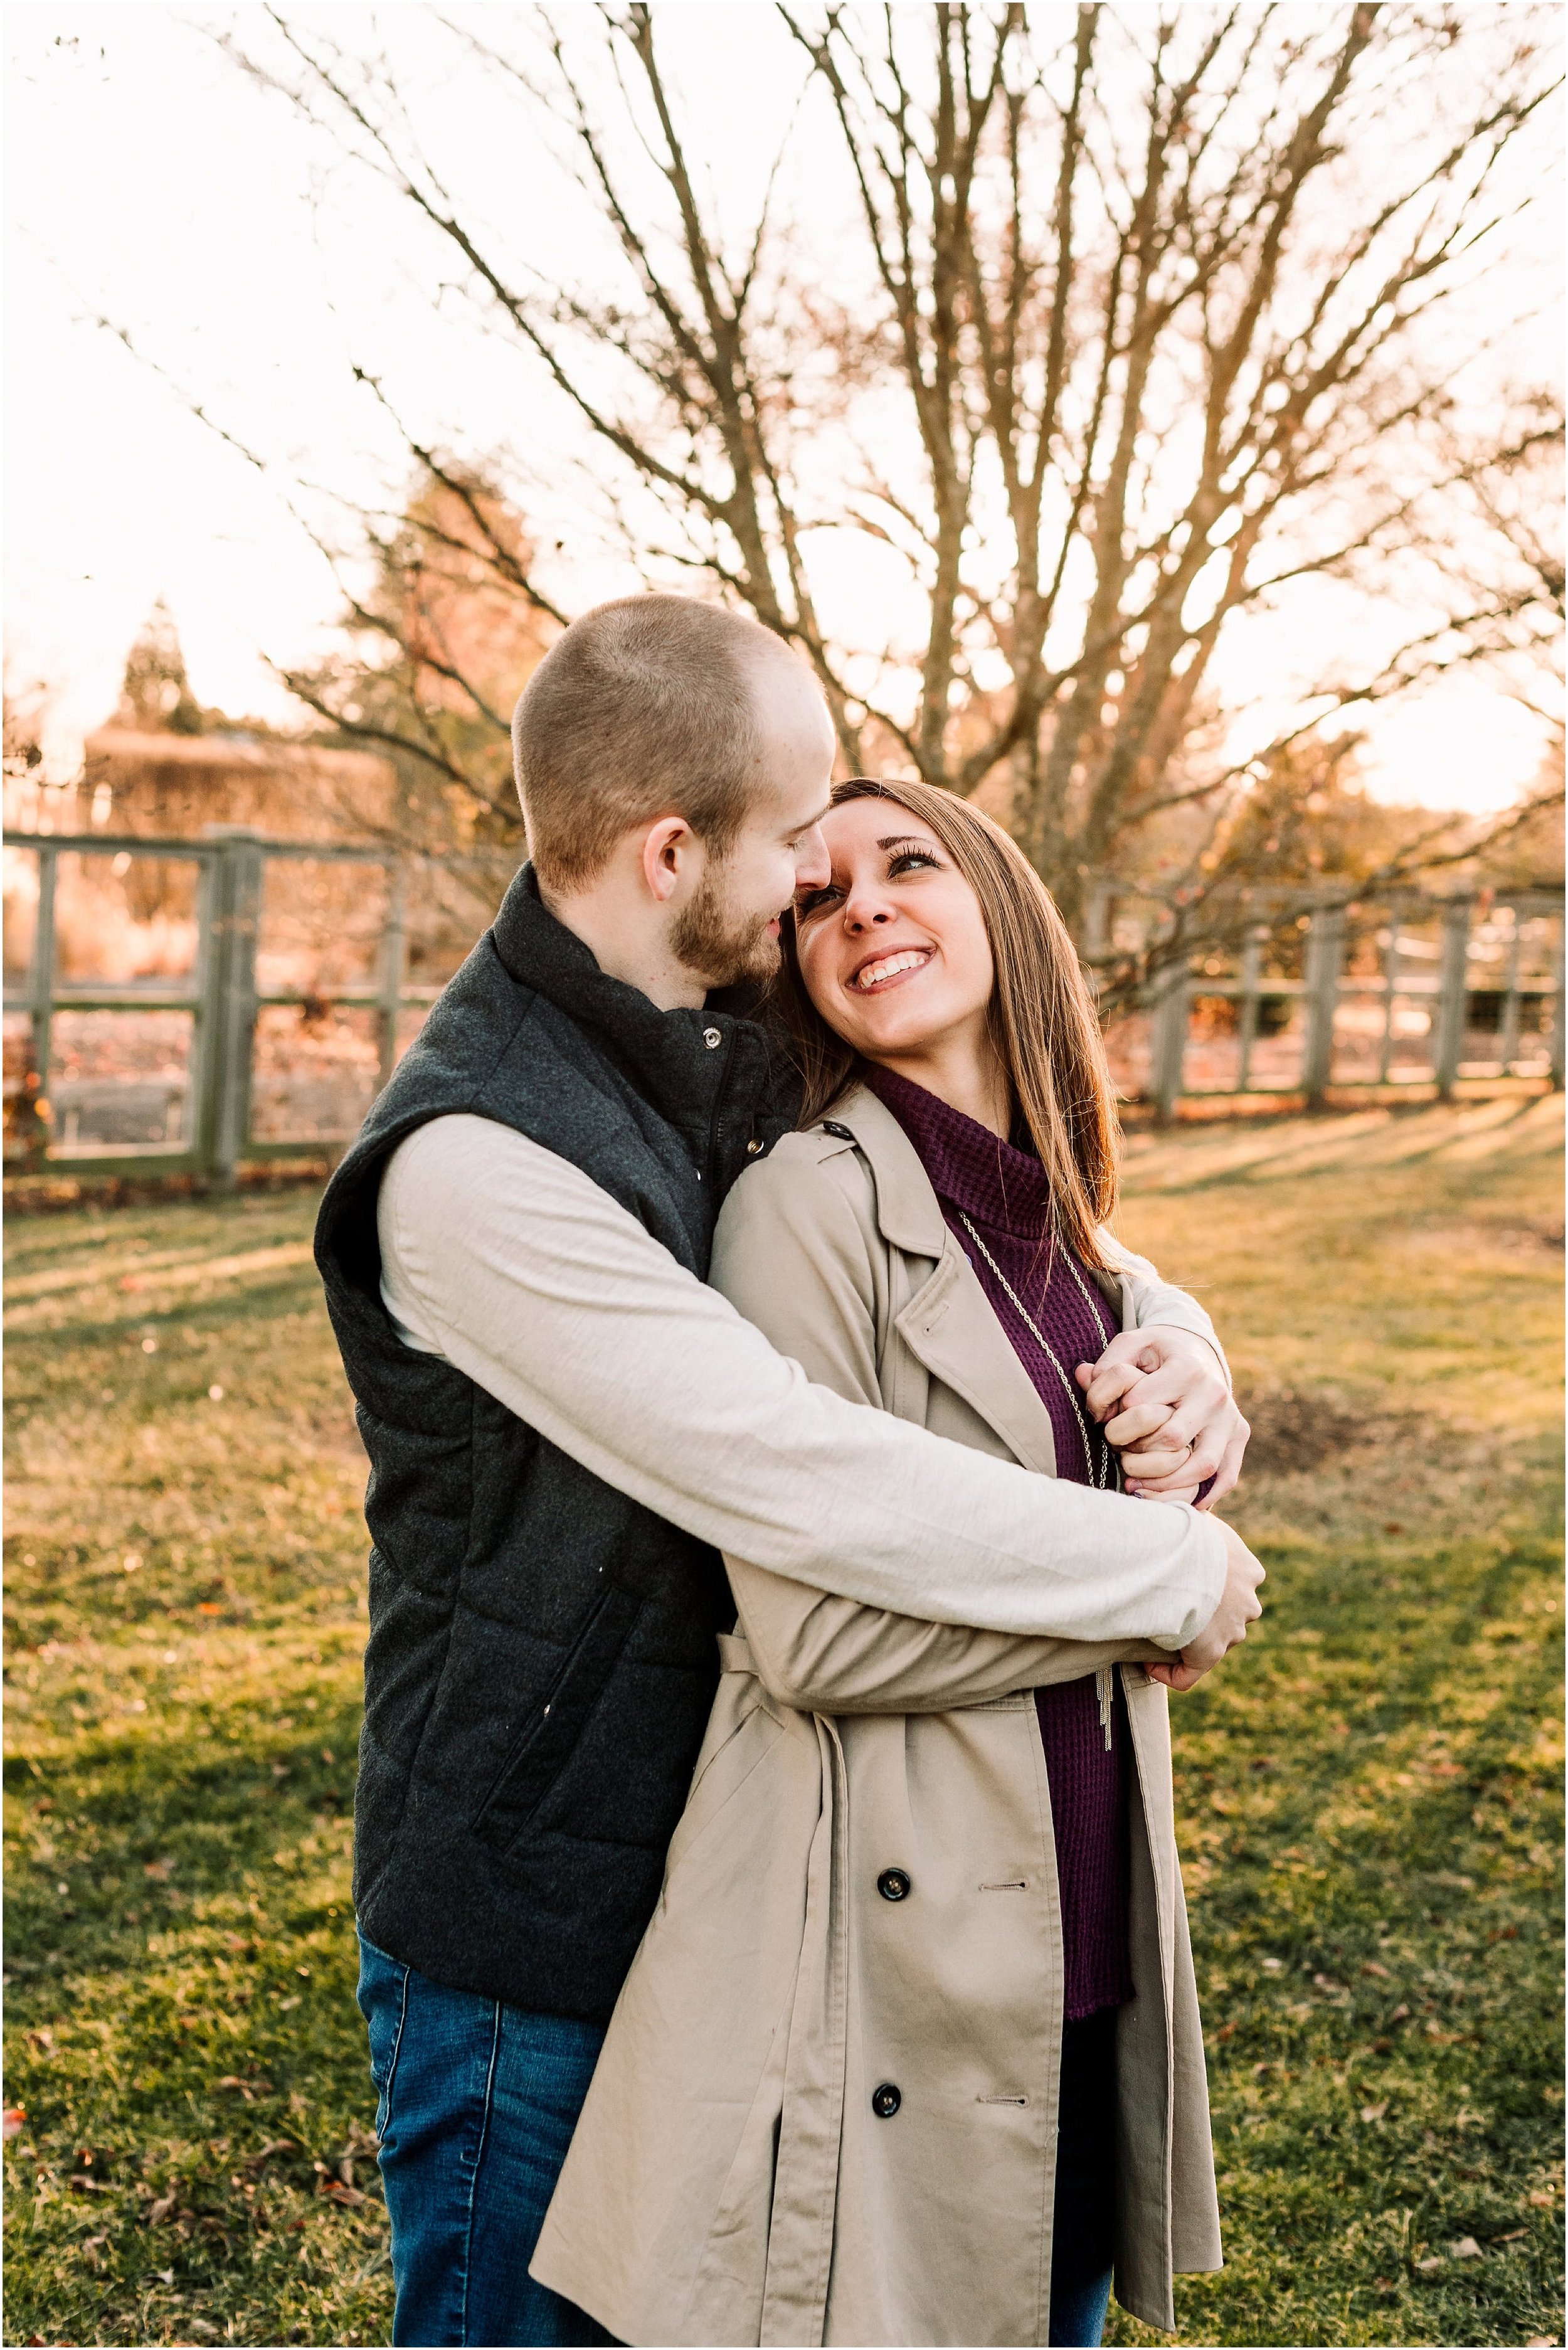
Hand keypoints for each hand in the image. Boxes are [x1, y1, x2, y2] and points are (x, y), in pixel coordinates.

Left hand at [1076, 1327, 1249, 1509]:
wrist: (1198, 1350)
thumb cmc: (1157, 1352)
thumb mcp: (1132, 1344)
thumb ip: (1107, 1363)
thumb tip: (1084, 1377)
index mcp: (1186, 1369)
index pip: (1141, 1407)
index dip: (1117, 1419)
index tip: (1105, 1420)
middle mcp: (1213, 1394)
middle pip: (1172, 1439)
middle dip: (1138, 1453)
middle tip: (1119, 1453)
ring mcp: (1230, 1417)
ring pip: (1202, 1465)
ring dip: (1166, 1483)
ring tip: (1137, 1486)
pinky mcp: (1239, 1434)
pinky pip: (1226, 1475)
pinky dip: (1203, 1495)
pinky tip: (1176, 1502)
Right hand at [1146, 1519, 1263, 1692]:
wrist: (1180, 1560)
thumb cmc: (1184, 1532)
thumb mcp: (1198, 1516)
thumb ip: (1198, 1521)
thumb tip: (1178, 1506)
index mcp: (1250, 1570)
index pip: (1238, 1581)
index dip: (1213, 1582)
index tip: (1184, 1580)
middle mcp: (1248, 1603)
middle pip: (1230, 1613)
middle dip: (1205, 1611)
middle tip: (1170, 1603)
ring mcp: (1231, 1632)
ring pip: (1214, 1641)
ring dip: (1188, 1638)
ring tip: (1156, 1629)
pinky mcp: (1209, 1654)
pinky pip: (1189, 1674)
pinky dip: (1171, 1673)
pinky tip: (1148, 1664)